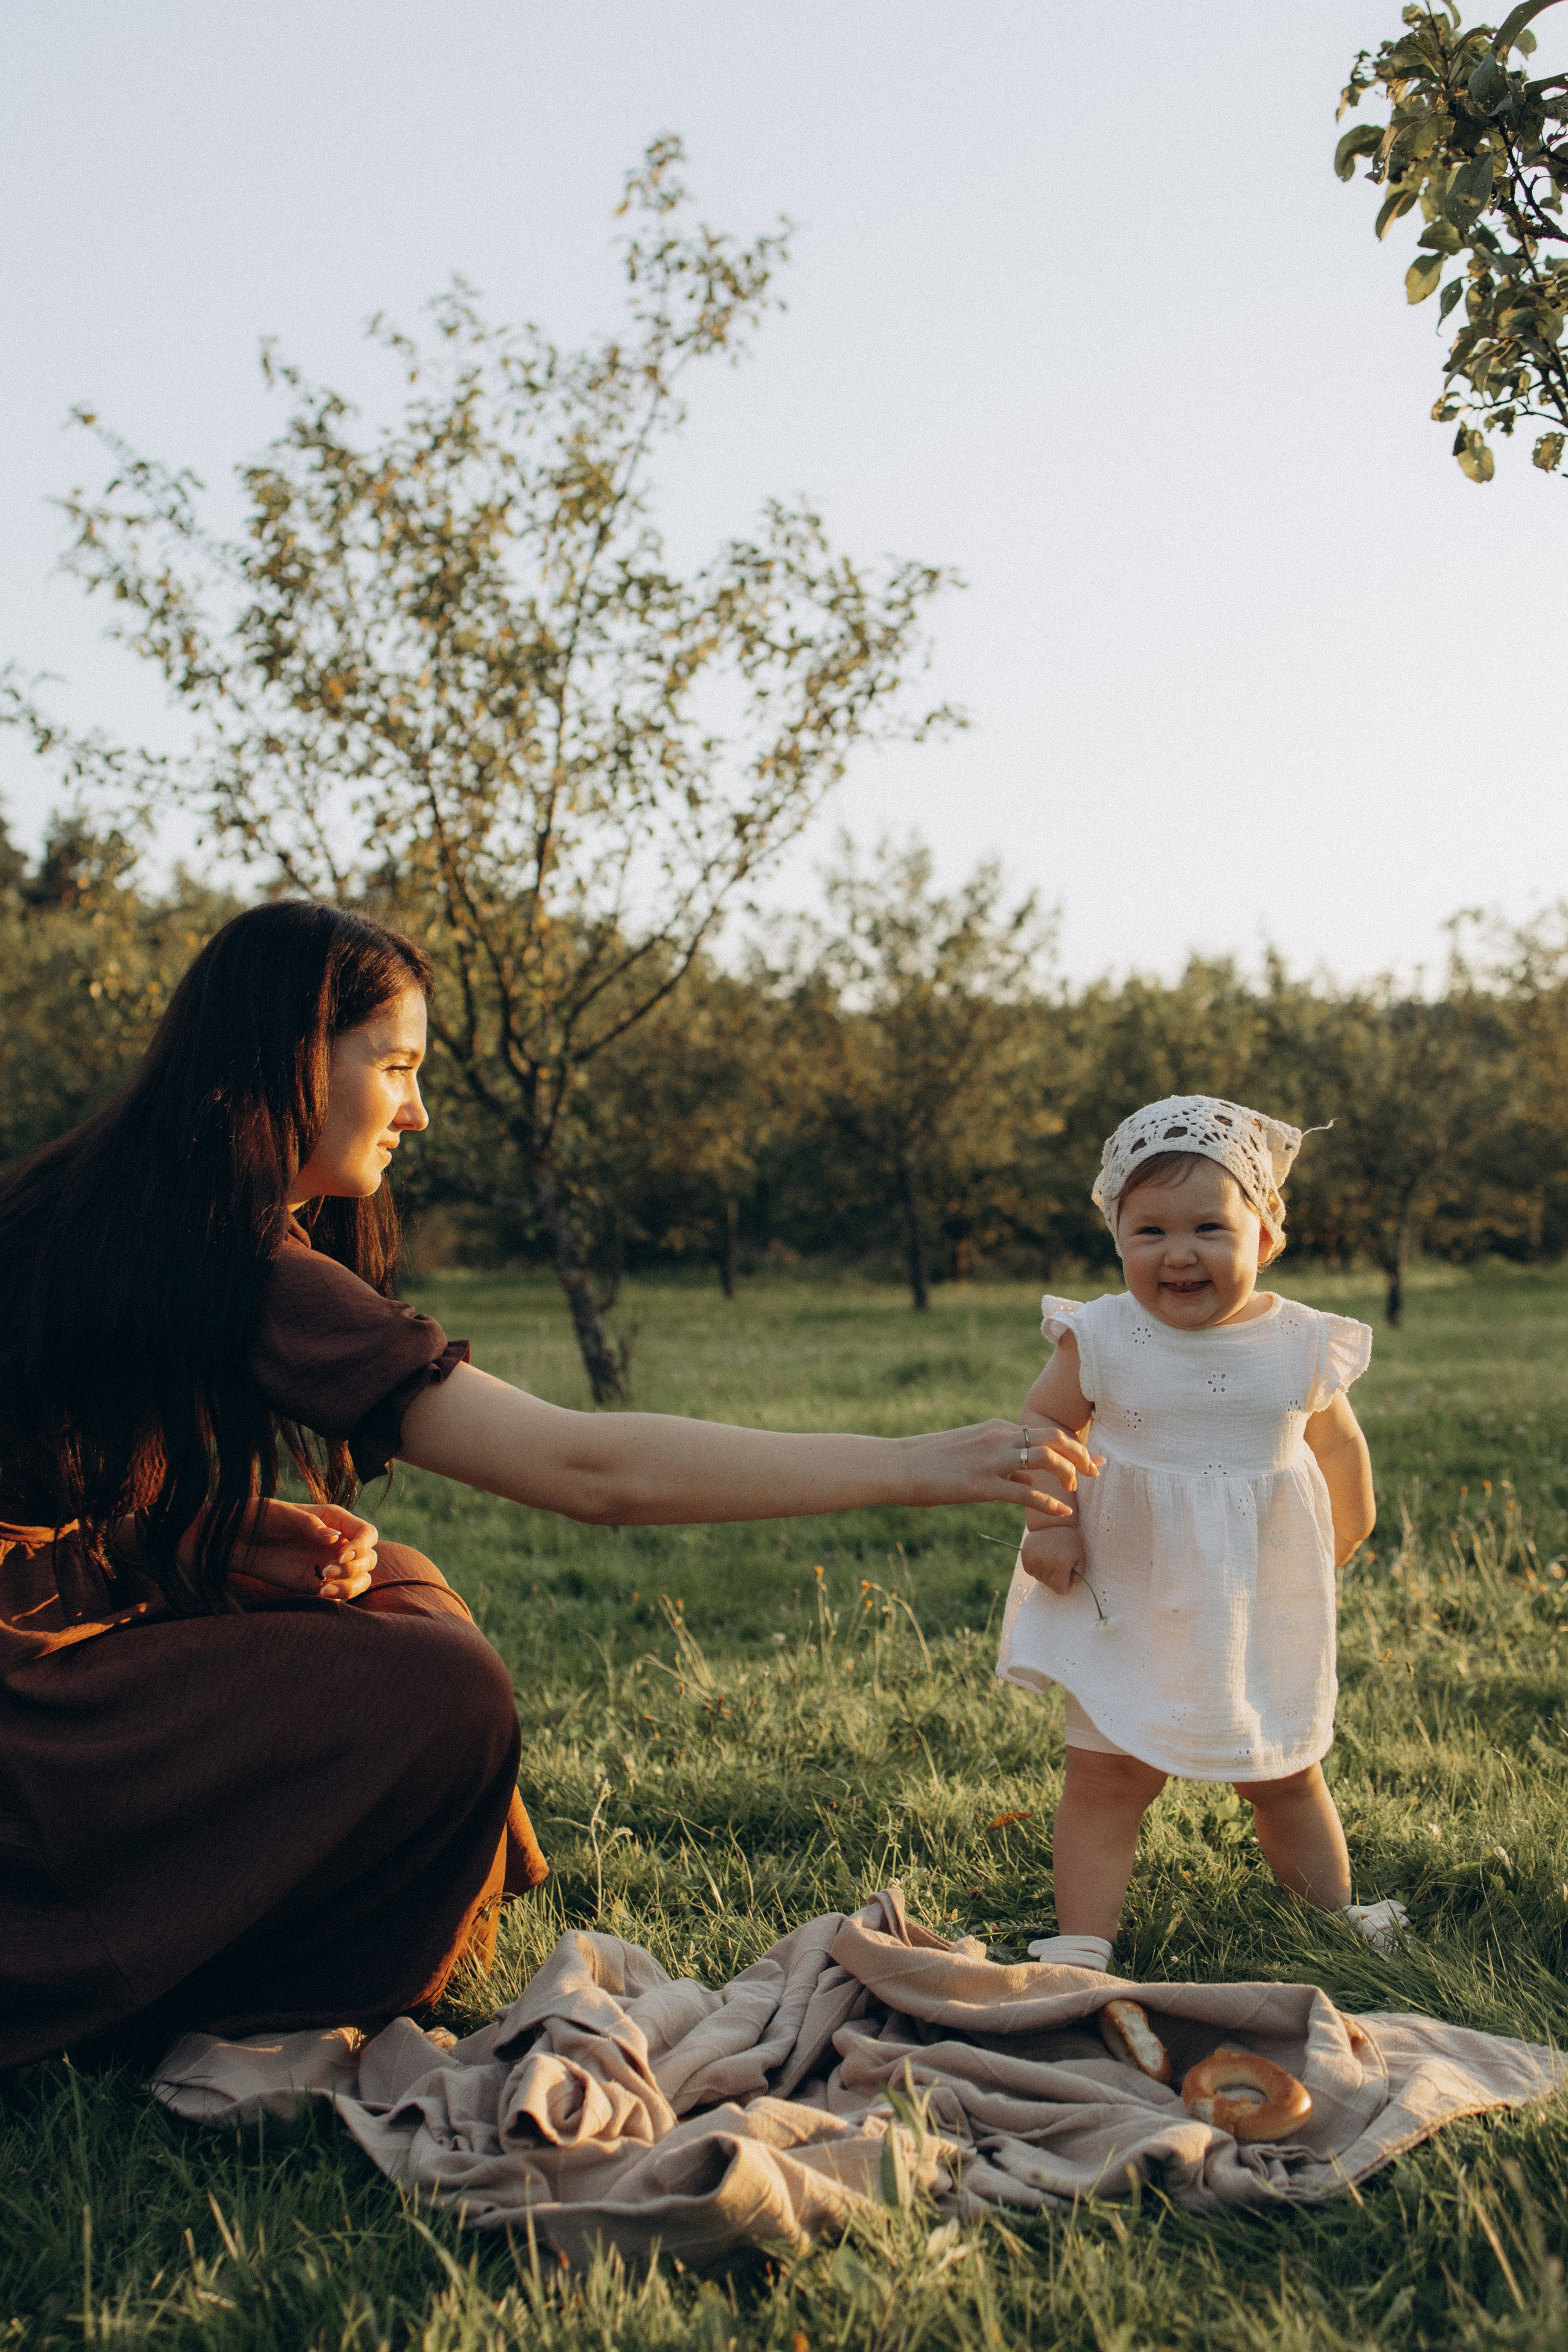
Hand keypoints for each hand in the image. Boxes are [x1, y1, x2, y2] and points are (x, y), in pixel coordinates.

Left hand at [228, 1499, 378, 1600]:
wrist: (231, 1539)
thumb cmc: (257, 1517)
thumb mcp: (281, 1514)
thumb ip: (309, 1524)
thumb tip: (335, 1538)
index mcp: (334, 1520)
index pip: (366, 1533)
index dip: (361, 1546)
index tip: (342, 1556)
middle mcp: (336, 1543)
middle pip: (368, 1559)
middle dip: (355, 1568)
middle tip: (327, 1571)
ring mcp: (326, 1564)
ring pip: (359, 1580)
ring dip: (350, 1586)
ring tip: (324, 1588)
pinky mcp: (312, 1584)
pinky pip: (338, 1595)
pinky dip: (337, 1598)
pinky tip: (319, 1594)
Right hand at [897, 1419, 1100, 1516]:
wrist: (900, 1465)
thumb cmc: (933, 1462)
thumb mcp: (973, 1453)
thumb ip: (1004, 1464)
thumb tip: (1030, 1481)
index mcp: (997, 1429)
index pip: (1044, 1433)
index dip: (1073, 1445)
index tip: (1091, 1458)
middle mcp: (998, 1438)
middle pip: (1053, 1438)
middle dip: (1080, 1453)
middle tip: (1095, 1470)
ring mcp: (991, 1460)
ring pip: (1044, 1458)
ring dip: (1068, 1472)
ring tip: (1077, 1488)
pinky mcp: (981, 1484)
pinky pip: (1024, 1493)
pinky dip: (1049, 1502)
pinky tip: (1063, 1512)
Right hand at [1020, 1522, 1085, 1593]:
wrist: (1051, 1522)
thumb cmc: (1069, 1540)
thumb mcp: (1080, 1556)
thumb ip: (1079, 1574)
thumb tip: (1070, 1586)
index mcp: (1060, 1564)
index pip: (1060, 1589)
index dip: (1066, 1585)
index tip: (1069, 1575)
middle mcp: (1045, 1564)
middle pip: (1050, 1585)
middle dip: (1057, 1578)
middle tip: (1060, 1563)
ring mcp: (1033, 1560)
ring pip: (1040, 1579)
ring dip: (1047, 1573)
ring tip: (1051, 1557)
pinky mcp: (1025, 1557)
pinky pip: (1032, 1571)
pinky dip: (1038, 1567)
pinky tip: (1043, 1556)